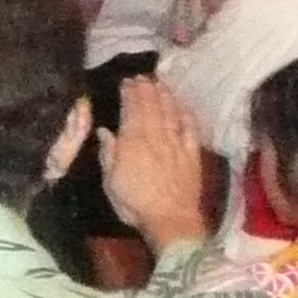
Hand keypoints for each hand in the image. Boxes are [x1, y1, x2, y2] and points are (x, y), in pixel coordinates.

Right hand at [100, 80, 210, 249]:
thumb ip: (108, 154)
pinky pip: (190, 130)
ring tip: (160, 83)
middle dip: (146, 90)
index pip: (131, 111)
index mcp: (133, 143)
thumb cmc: (134, 204)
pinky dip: (186, 116)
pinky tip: (183, 107)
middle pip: (151, 108)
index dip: (130, 94)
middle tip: (143, 75)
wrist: (171, 221)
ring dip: (165, 97)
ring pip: (170, 114)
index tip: (127, 81)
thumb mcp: (110, 181)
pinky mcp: (192, 156)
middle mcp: (155, 138)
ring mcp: (176, 145)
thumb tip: (105, 131)